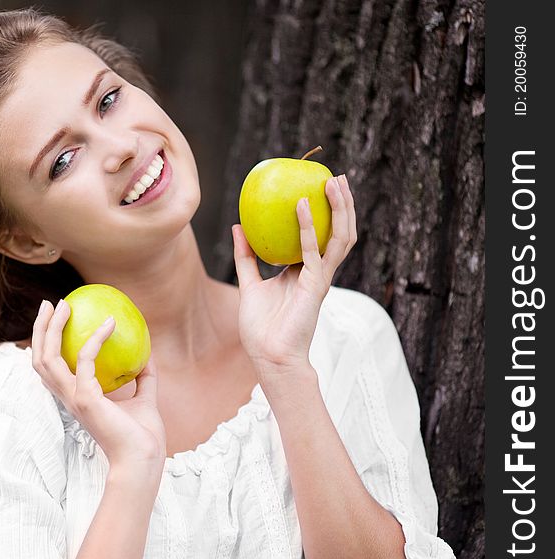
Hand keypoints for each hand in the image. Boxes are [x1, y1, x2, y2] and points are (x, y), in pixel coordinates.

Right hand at [32, 299, 166, 471]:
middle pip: (39, 360)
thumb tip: (147, 353)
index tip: (57, 318)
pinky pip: (86, 360)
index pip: (50, 369)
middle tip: (49, 304)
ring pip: (47, 358)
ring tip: (64, 304)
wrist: (144, 459)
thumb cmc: (143, 436)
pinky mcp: (86, 399)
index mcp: (76, 398)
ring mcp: (73, 399)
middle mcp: (68, 397)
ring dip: (52, 328)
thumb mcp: (145, 399)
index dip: (47, 343)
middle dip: (39, 329)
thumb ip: (143, 377)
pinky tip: (111, 323)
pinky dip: (96, 338)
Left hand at [231, 174, 356, 376]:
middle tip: (336, 177)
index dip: (324, 214)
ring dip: (340, 209)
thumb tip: (239, 226)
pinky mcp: (315, 286)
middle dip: (343, 205)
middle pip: (338, 233)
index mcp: (305, 272)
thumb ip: (246, 256)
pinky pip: (313, 251)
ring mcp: (320, 278)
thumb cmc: (260, 329)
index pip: (320, 236)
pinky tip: (302, 205)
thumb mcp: (249, 284)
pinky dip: (308, 227)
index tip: (317, 187)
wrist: (269, 357)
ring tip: (334, 182)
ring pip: (340, 238)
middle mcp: (317, 272)